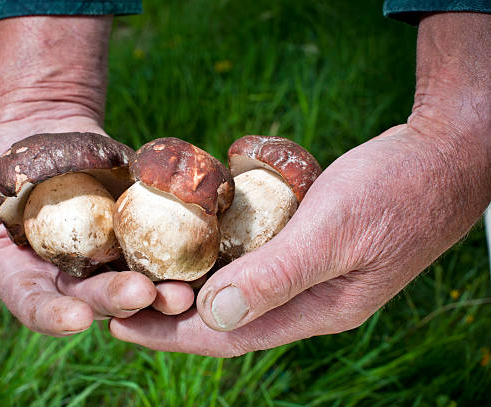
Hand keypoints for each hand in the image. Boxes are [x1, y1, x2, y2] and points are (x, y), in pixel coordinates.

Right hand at [0, 16, 194, 335]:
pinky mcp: (136, 228)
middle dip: (118, 301)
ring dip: (160, 288)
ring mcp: (107, 254)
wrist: (44, 128)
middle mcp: (70, 275)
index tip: (74, 318)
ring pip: (133, 278)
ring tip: (182, 292)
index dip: (54, 314)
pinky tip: (199, 256)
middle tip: (144, 296)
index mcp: (26, 277)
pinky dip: (178, 251)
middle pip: (94, 297)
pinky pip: (159, 243)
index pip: (38, 305)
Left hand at [109, 12, 490, 355]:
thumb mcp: (336, 230)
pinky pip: (252, 259)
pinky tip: (192, 244)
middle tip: (117, 299)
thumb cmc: (396, 190)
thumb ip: (278, 275)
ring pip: (237, 289)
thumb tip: (213, 315)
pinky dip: (218, 257)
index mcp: (318, 309)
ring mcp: (308, 272)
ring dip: (191, 285)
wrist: (441, 155)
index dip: (171, 333)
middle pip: (226, 317)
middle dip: (170, 314)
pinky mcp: (307, 243)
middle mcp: (308, 298)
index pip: (230, 336)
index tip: (120, 325)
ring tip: (142, 275)